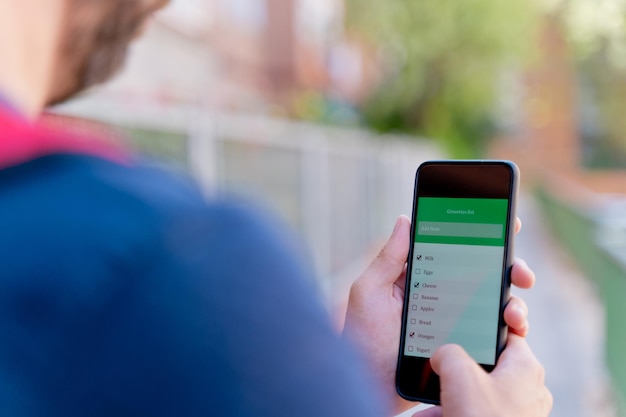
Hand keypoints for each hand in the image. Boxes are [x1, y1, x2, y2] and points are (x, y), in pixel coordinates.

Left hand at [342, 216, 535, 414]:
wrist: (371, 385)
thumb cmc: (362, 338)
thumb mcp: (369, 292)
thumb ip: (388, 258)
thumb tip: (406, 219)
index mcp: (424, 276)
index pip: (457, 249)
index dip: (483, 234)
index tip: (505, 220)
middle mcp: (445, 295)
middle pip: (486, 273)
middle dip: (511, 266)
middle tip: (520, 272)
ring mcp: (459, 321)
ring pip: (498, 302)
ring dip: (516, 300)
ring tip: (513, 309)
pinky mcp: (467, 346)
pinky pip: (497, 335)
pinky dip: (514, 328)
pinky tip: (513, 326)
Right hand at [415, 335, 552, 416]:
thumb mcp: (458, 373)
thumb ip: (448, 352)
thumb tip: (442, 356)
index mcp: (525, 367)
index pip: (507, 332)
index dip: (485, 324)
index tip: (465, 322)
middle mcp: (526, 390)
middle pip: (484, 365)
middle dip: (454, 370)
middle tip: (437, 368)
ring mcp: (514, 413)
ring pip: (474, 395)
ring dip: (446, 397)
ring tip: (424, 404)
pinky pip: (471, 414)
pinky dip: (449, 414)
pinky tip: (426, 416)